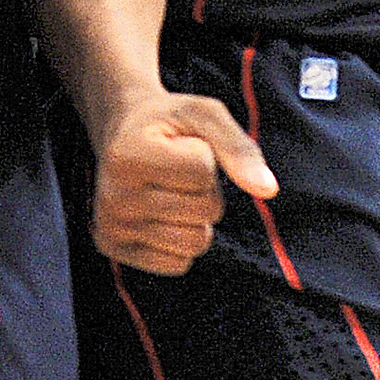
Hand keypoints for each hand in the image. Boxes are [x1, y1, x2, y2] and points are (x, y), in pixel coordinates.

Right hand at [90, 91, 278, 276]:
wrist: (120, 132)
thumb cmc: (168, 122)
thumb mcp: (203, 115)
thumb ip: (239, 148)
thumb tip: (269, 190)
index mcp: (129, 155)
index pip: (202, 172)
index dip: (207, 158)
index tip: (181, 145)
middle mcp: (114, 195)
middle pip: (204, 211)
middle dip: (206, 190)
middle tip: (178, 170)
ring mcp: (111, 226)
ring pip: (195, 243)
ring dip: (197, 219)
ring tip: (173, 192)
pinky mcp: (114, 248)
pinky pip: (178, 264)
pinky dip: (182, 242)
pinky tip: (162, 215)